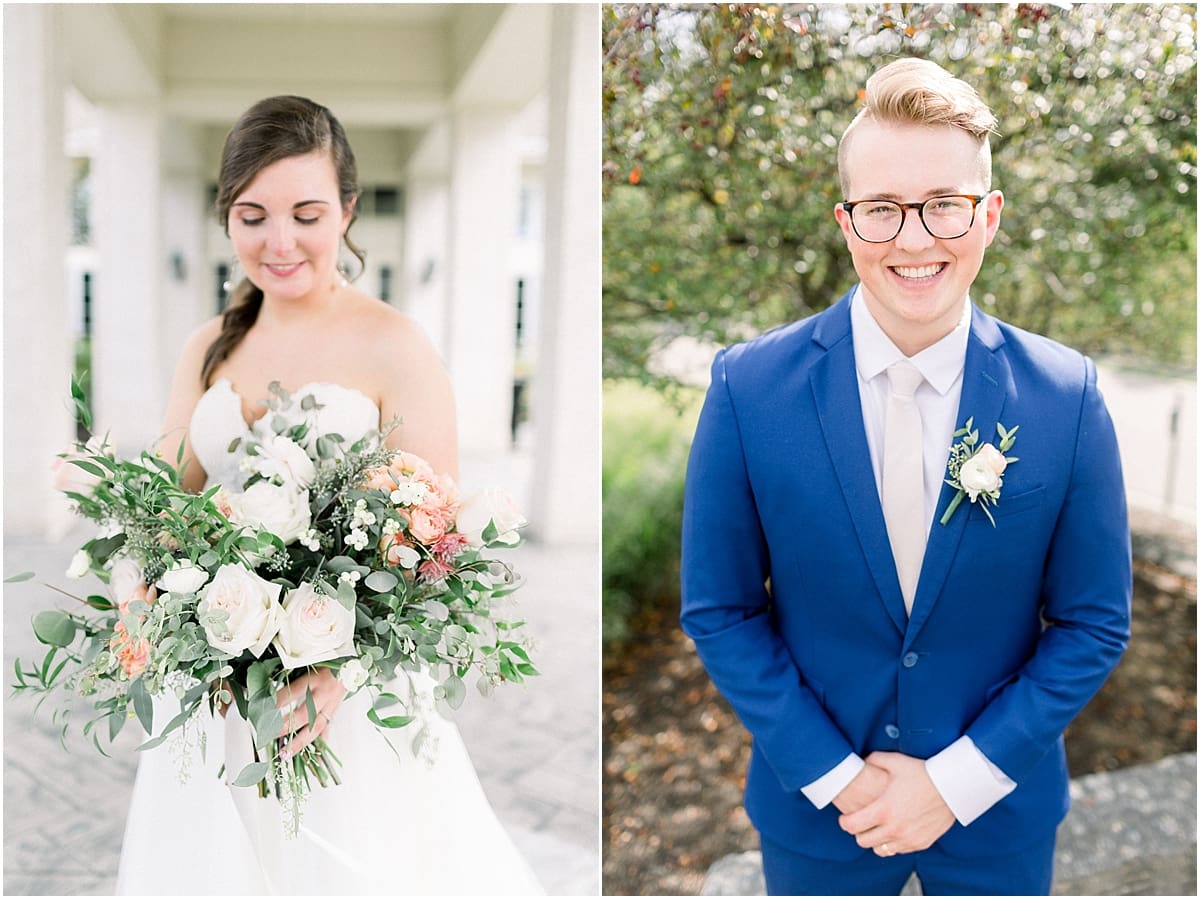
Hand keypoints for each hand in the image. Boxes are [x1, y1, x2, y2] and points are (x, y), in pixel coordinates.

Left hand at [276, 667, 345, 759]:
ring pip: (316, 727)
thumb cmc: (328, 663)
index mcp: (317, 679)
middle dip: (287, 727)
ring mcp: (331, 705)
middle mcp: (325, 694)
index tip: (262, 710)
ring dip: (300, 742)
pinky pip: (326, 729)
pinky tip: (313, 755)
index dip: (277, 702)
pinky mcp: (334, 712)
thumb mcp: (310, 664)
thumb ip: (293, 676)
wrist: (351, 665)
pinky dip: (319, 743)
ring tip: (286, 753)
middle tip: (271, 734)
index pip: (294, 693)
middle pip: (305, 714)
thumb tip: (269, 689)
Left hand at [837, 752, 955, 855]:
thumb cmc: (923, 773)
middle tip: (861, 822)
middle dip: (858, 832)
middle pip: (863, 841)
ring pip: (880, 850)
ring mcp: (908, 838)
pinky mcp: (921, 843)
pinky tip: (894, 831)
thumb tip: (862, 761)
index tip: (845, 817)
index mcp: (883, 809)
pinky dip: (893, 844)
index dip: (844, 822)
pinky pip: (899, 851)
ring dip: (876, 840)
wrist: (953, 787)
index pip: (851, 825)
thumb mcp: (895, 761)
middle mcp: (894, 828)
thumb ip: (874, 760)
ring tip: (877, 828)